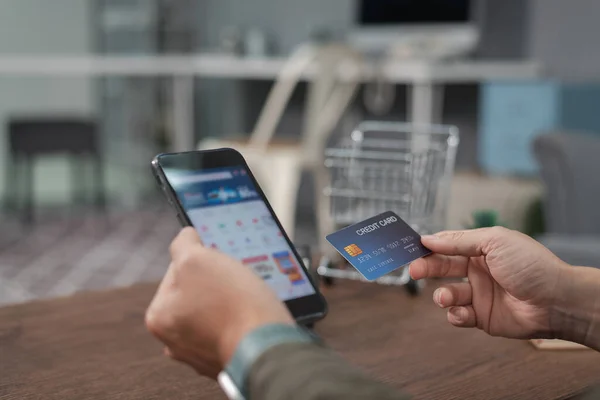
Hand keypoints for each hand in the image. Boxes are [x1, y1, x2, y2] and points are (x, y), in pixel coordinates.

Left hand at [145, 227, 293, 377]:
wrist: (268, 346)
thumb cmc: (231, 304)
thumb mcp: (196, 259)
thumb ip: (183, 245)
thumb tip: (185, 236)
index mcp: (159, 317)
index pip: (177, 271)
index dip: (202, 259)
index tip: (219, 264)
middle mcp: (175, 341)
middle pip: (197, 293)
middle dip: (217, 283)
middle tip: (236, 282)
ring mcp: (202, 355)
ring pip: (216, 311)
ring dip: (231, 302)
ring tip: (246, 300)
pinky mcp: (228, 360)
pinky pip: (234, 330)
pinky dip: (243, 321)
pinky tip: (252, 317)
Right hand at [409, 227, 568, 339]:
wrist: (556, 301)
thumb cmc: (531, 265)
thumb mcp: (493, 242)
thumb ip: (459, 241)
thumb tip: (429, 238)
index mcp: (481, 249)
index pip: (447, 246)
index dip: (429, 246)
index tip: (411, 248)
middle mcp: (478, 270)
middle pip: (442, 268)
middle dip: (426, 268)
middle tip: (414, 270)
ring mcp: (479, 294)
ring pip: (448, 294)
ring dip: (442, 295)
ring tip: (445, 297)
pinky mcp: (482, 317)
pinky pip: (458, 315)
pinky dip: (455, 314)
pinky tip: (462, 312)